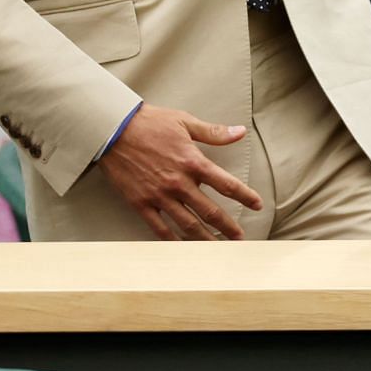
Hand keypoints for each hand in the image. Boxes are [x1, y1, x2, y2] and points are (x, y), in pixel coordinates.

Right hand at [97, 103, 262, 240]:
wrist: (113, 129)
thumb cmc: (149, 122)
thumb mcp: (184, 121)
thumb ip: (213, 132)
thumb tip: (239, 132)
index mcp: (192, 161)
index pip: (226, 184)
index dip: (245, 196)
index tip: (257, 204)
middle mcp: (179, 182)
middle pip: (210, 211)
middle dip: (228, 227)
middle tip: (239, 238)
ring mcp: (160, 195)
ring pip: (188, 225)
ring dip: (206, 239)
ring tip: (217, 249)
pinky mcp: (142, 203)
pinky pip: (160, 228)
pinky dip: (173, 240)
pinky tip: (182, 247)